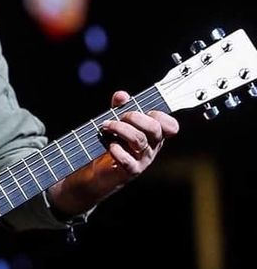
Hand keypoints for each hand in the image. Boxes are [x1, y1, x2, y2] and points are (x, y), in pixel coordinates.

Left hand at [49, 90, 179, 214]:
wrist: (97, 172)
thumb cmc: (110, 143)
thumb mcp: (116, 121)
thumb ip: (119, 107)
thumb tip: (122, 96)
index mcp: (153, 135)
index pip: (170, 125)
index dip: (160, 115)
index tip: (143, 111)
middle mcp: (152, 147)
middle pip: (154, 128)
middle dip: (134, 117)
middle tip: (118, 117)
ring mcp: (143, 160)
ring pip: (139, 140)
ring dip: (120, 128)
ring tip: (106, 126)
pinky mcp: (130, 171)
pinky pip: (127, 159)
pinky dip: (116, 149)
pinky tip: (109, 145)